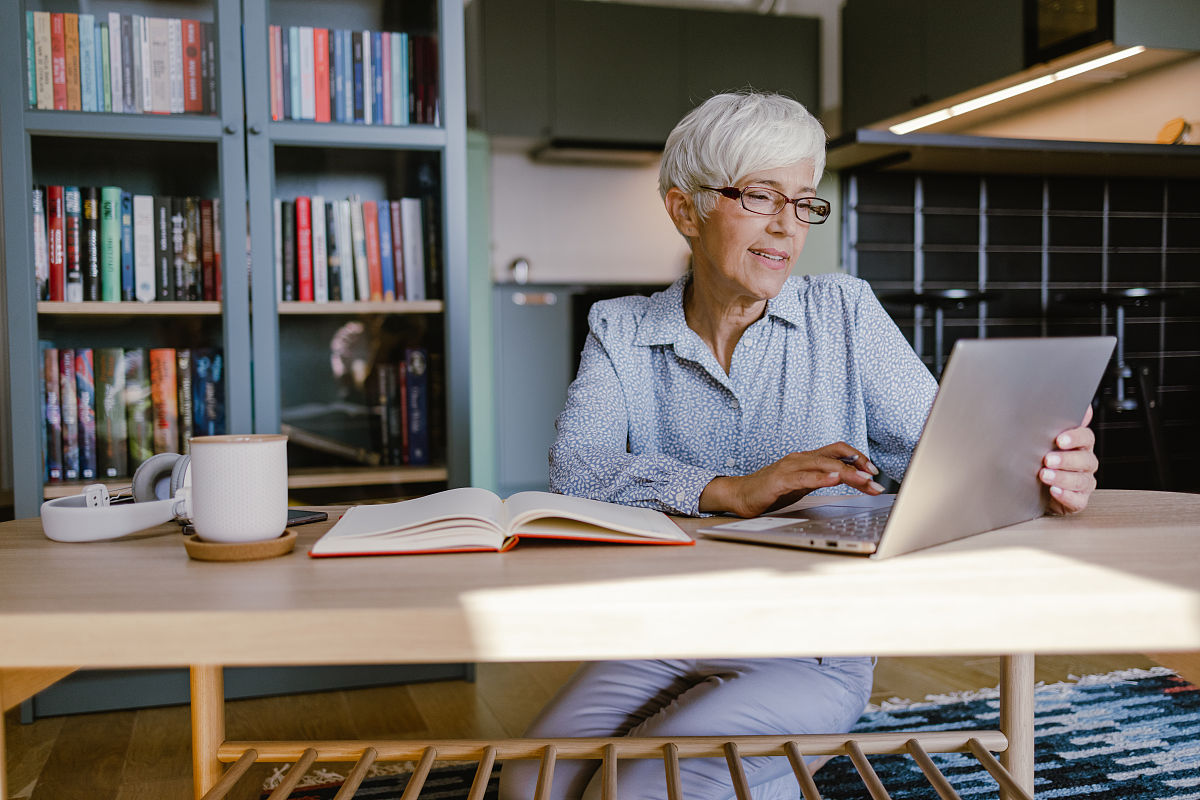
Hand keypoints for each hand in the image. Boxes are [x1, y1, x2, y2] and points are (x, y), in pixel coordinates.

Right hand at [699, 443, 884, 517]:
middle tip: (875, 480)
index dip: (858, 457)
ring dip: (847, 472)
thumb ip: (821, 478)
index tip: (874, 472)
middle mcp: (800, 459)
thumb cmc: (771, 490)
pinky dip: (821, 478)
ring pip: (824, 465)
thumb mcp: (802, 483)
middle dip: (859, 466)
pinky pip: (804, 477)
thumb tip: (848, 479)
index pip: (839, 451)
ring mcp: (789, 467)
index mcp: (807, 459)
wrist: (740, 495)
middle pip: (836, 456)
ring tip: (864, 480)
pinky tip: (833, 480)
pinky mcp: (779, 480)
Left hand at [1041, 405, 1098, 514]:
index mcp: (1079, 446)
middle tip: (1048, 459)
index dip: (1075, 437)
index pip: (1086, 437)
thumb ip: (1056, 423)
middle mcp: (1084, 463)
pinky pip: (1078, 500)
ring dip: (1063, 477)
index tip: (1060, 440)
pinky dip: (1066, 496)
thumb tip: (1076, 406)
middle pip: (1085, 459)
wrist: (1033, 488)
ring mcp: (1083, 482)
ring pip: (1081, 480)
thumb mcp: (1044, 439)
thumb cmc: (1042, 460)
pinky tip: (1054, 491)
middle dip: (1066, 459)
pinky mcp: (1078, 500)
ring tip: (1045, 475)